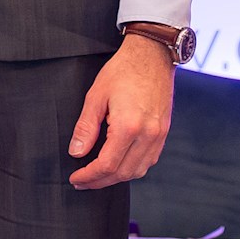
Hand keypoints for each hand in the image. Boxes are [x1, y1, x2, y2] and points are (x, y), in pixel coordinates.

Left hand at [69, 36, 176, 187]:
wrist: (152, 56)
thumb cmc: (122, 72)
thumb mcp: (95, 96)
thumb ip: (86, 127)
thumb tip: (76, 152)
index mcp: (129, 127)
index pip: (107, 165)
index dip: (89, 176)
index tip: (75, 179)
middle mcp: (148, 134)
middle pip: (124, 173)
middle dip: (100, 181)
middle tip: (82, 182)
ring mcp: (159, 134)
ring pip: (139, 170)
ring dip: (117, 177)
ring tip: (97, 176)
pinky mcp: (164, 131)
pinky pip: (149, 159)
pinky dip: (133, 167)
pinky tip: (118, 164)